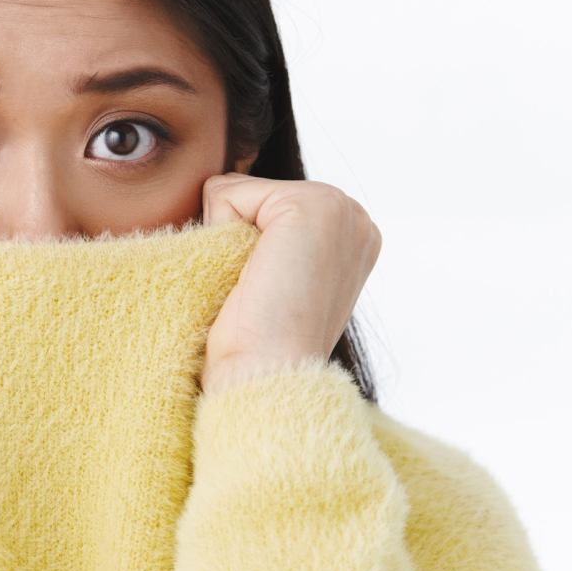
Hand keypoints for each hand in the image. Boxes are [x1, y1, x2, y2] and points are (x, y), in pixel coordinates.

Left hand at [199, 173, 380, 394]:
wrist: (266, 378)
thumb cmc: (256, 344)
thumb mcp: (273, 278)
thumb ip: (266, 236)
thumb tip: (217, 199)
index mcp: (349, 234)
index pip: (262, 206)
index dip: (243, 247)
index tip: (264, 292)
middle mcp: (353, 215)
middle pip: (247, 193)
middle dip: (234, 238)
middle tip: (258, 291)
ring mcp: (339, 207)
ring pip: (234, 192)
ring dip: (226, 239)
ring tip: (256, 285)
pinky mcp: (309, 206)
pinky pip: (225, 194)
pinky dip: (218, 233)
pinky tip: (249, 276)